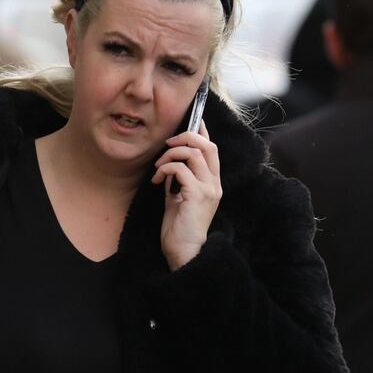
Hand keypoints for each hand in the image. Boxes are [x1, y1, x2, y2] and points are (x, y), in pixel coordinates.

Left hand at [151, 121, 222, 269]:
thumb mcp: (179, 197)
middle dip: (184, 138)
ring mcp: (208, 189)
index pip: (212, 149)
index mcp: (212, 183)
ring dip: (170, 155)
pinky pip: (180, 169)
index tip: (192, 120)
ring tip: (158, 168)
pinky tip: (157, 181)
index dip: (202, 131)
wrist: (183, 251)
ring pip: (193, 153)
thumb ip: (179, 179)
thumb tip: (169, 162)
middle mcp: (215, 183)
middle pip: (206, 145)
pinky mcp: (197, 195)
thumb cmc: (179, 227)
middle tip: (167, 145)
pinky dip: (165, 169)